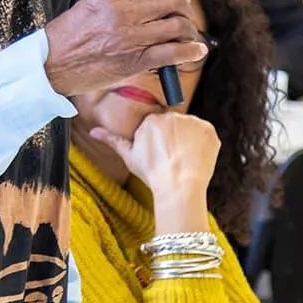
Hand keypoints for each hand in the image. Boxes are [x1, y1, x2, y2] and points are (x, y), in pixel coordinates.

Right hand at [43, 0, 206, 97]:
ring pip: (178, 25)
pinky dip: (191, 51)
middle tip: (183, 14)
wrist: (52, 65)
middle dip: (184, 7)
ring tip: (188, 34)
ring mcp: (132, 36)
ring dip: (189, 29)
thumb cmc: (69, 35)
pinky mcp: (136, 61)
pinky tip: (196, 51)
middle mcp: (124, 11)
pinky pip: (174, 52)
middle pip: (173, 0)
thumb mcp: (92, 4)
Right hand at [90, 112, 217, 232]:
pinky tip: (195, 158)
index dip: (158, 142)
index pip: (156, 125)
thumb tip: (93, 131)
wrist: (179, 187)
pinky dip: (203, 145)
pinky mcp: (209, 130)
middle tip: (171, 159)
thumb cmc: (152, 174)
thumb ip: (112, 139)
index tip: (159, 156)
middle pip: (173, 125)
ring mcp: (193, 122)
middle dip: (173, 139)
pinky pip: (206, 134)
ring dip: (188, 140)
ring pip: (190, 128)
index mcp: (152, 120)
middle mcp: (172, 116)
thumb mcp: (129, 156)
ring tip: (184, 161)